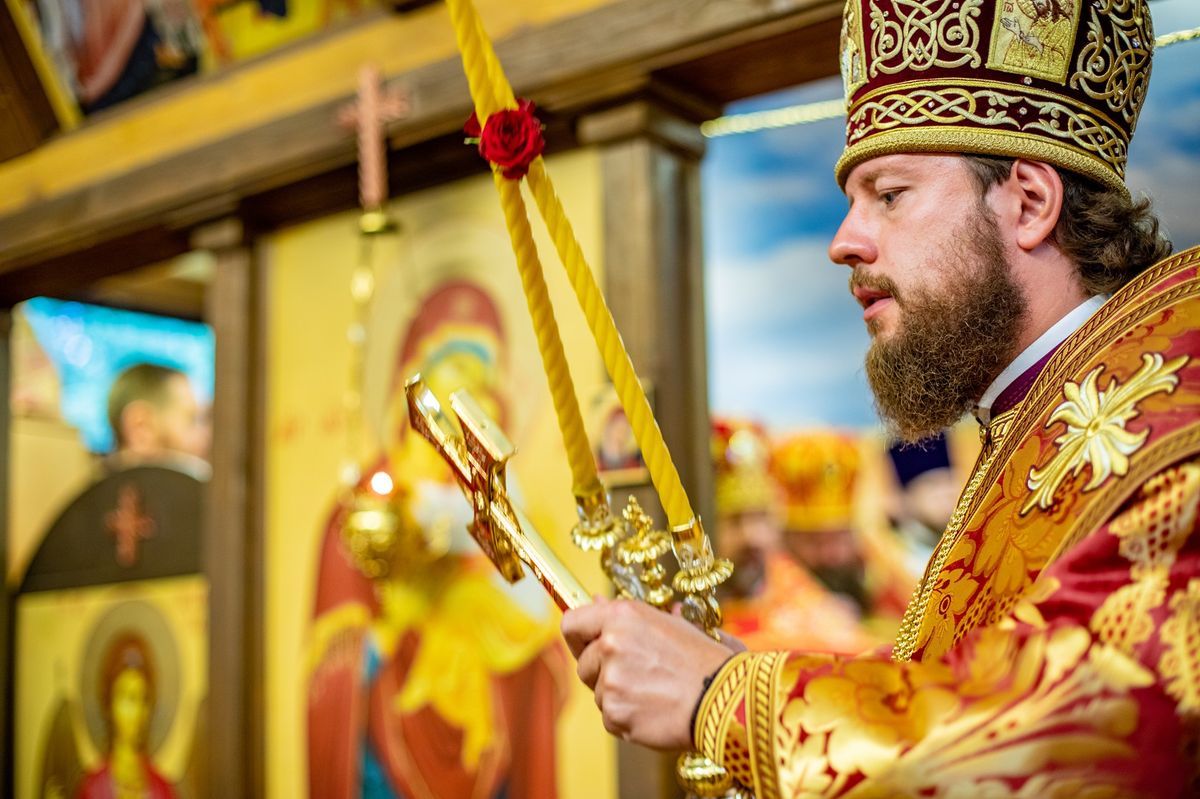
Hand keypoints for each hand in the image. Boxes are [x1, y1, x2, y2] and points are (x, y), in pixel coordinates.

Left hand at [561, 597, 735, 749]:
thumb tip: (597, 602)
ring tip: (654, 692)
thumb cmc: (702, 658)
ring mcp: (610, 681)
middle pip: (583, 663)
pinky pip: (610, 717)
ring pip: (598, 692)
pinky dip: (627, 718)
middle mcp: (610, 644)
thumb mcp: (668, 623)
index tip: (587, 646)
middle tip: (636, 675)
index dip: (578, 637)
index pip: (572, 623)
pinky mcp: (615, 713)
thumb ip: (626, 616)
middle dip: (601, 671)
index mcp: (622, 616)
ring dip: (618, 695)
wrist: (723, 697)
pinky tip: (654, 710)